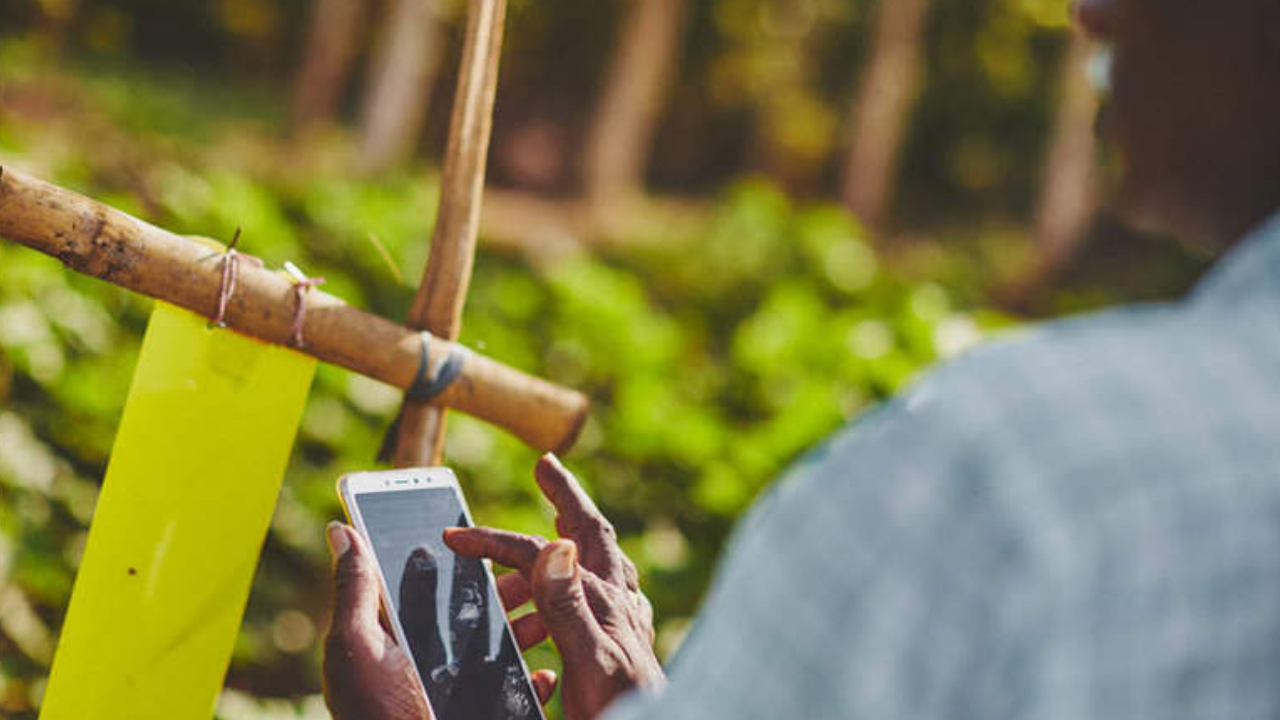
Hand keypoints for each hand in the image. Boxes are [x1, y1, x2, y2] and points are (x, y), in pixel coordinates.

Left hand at [322, 522, 558, 719]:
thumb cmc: (376, 715)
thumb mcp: (358, 647)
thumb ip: (355, 588)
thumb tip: (342, 528)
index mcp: (401, 637)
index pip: (433, 584)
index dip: (461, 557)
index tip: (487, 535)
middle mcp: (433, 660)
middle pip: (479, 611)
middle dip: (509, 588)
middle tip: (534, 572)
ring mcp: (463, 690)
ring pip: (506, 646)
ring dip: (533, 626)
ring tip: (550, 614)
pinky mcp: (489, 713)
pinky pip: (522, 692)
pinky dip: (538, 680)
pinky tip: (545, 673)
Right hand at [444, 454, 665, 719]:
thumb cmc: (621, 710)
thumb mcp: (589, 659)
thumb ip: (569, 604)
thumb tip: (556, 543)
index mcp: (603, 601)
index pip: (542, 553)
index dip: (496, 542)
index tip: (456, 538)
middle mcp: (618, 605)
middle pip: (590, 534)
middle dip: (566, 496)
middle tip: (547, 468)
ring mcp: (625, 625)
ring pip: (597, 567)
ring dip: (569, 544)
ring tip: (546, 539)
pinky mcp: (625, 649)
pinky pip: (604, 601)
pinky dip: (585, 585)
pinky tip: (581, 594)